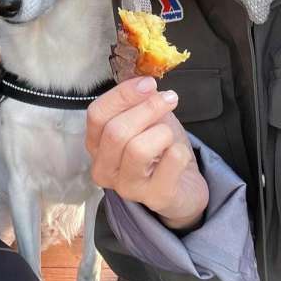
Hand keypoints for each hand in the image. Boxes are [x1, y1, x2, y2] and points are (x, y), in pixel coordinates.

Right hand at [86, 76, 208, 230]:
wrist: (184, 184)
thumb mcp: (146, 118)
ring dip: (162, 133)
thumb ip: (140, 101)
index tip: (148, 83)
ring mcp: (127, 187)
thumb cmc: (159, 147)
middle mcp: (104, 169)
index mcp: (96, 144)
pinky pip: (171, 161)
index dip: (123, 94)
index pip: (97, 114)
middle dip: (147, 108)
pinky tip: (178, 157)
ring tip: (169, 137)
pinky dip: (181, 151)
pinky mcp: (155, 198)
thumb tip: (146, 84)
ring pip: (138, 149)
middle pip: (116, 131)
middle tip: (169, 99)